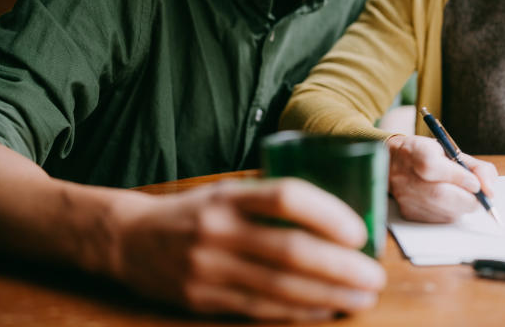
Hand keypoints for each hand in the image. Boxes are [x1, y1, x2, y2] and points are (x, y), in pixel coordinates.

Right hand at [108, 178, 385, 320]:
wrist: (130, 240)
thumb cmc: (195, 213)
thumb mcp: (227, 192)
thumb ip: (270, 201)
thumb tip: (337, 215)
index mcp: (228, 196)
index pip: (285, 197)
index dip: (328, 214)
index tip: (359, 231)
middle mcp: (218, 230)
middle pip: (289, 250)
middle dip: (339, 267)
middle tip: (374, 276)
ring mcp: (208, 268)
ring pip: (280, 288)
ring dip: (328, 296)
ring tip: (361, 298)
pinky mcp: (203, 300)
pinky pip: (261, 310)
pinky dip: (299, 311)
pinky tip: (325, 309)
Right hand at [387, 135, 497, 222]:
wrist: (396, 163)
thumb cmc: (430, 156)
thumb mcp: (453, 151)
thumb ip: (477, 168)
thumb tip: (490, 190)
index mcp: (415, 151)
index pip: (431, 166)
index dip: (457, 177)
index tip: (475, 183)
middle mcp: (405, 175)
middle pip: (438, 194)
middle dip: (467, 199)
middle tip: (478, 196)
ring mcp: (405, 196)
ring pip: (443, 212)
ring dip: (462, 207)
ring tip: (462, 196)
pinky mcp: (408, 213)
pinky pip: (439, 220)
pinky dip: (452, 213)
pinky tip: (449, 203)